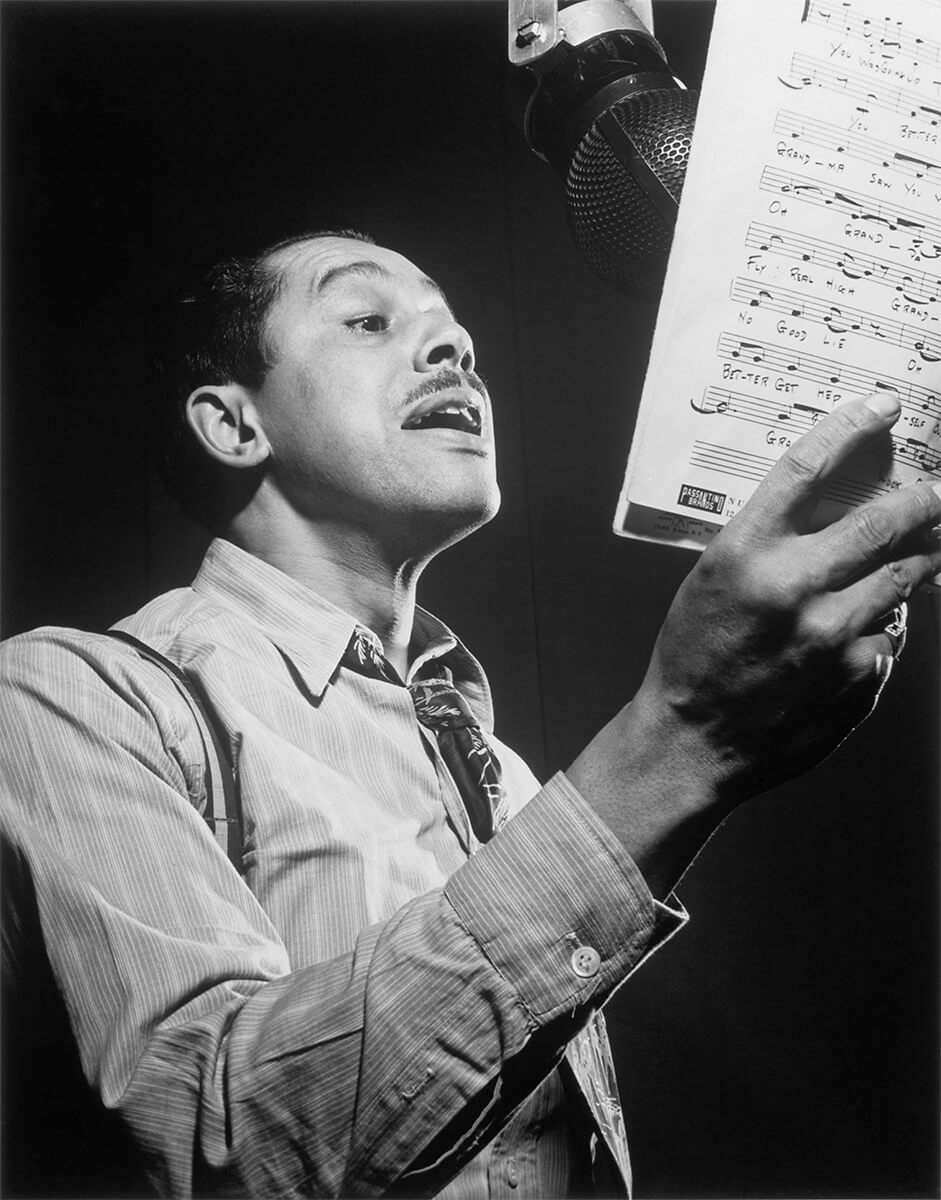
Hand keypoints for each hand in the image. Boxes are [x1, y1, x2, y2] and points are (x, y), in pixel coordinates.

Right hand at [634, 390, 940, 802]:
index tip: (880, 407)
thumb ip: (771, 544)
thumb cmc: (694, 657)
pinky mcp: (858, 676)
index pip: (806, 467)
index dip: (851, 427)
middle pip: (882, 519)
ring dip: (922, 556)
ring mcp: (831, 635)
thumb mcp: (713, 580)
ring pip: (903, 575)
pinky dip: (884, 627)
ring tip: (927, 549)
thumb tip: (836, 511)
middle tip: (936, 490)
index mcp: (743, 553)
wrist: (693, 740)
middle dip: (922, 498)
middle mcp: (792, 587)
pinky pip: (890, 635)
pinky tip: (861, 634)